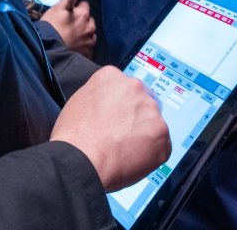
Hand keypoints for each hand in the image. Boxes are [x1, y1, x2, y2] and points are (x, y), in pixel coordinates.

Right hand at [40, 0, 95, 57]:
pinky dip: (83, 44)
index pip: (85, 5)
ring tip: (70, 35)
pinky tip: (73, 44)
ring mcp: (89, 41)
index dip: (76, 8)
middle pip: (89, 19)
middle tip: (68, 24)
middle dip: (81, 20)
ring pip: (89, 33)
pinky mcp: (87, 52)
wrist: (48, 49)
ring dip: (83, 32)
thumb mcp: (58, 8)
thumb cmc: (51, 27)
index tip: (68, 12)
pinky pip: (88, 46)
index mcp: (84, 14)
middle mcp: (90, 27)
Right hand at [51, 66, 169, 190]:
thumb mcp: (79, 100)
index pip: (124, 88)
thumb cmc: (74, 135)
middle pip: (142, 102)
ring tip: (124, 150)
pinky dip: (151, 154)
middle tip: (122, 135)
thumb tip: (108, 106)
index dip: (120, 106)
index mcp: (112, 76)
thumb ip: (99, 96)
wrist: (82, 159)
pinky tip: (133, 159)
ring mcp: (151, 110)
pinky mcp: (162, 134)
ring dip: (144, 135)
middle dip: (135, 118)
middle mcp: (135, 87)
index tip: (118, 117)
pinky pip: (161, 145)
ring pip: (153, 124)